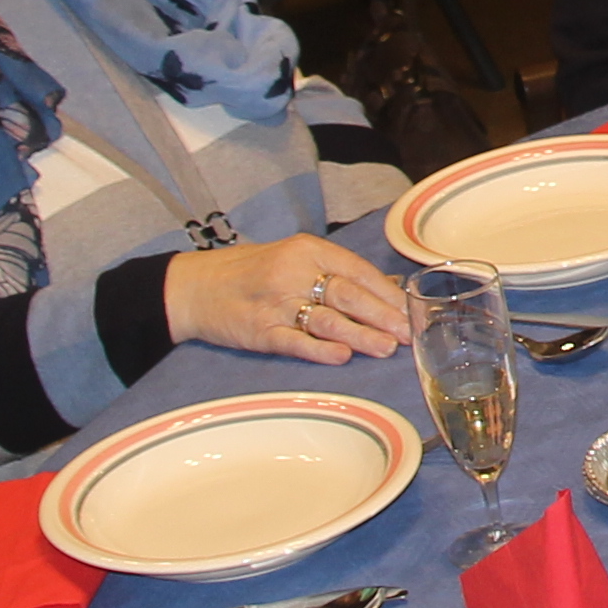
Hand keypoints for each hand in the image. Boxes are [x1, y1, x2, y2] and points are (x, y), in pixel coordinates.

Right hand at [164, 235, 412, 361]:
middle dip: (383, 316)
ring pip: (327, 320)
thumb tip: (388, 288)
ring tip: (386, 348)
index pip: (357, 270)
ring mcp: (275, 302)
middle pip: (347, 294)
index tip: (412, 311)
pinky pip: (294, 341)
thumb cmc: (252, 273)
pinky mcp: (258, 331)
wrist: (194, 287)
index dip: (388, 293)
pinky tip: (342, 357)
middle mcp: (293, 272)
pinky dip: (319, 350)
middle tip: (408, 334)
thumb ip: (338, 273)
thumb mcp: (294, 260)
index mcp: (307, 250)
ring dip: (361, 335)